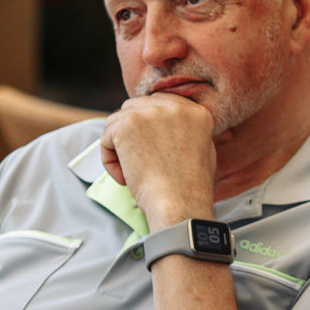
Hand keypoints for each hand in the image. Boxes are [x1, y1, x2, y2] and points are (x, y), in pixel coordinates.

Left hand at [99, 94, 217, 228]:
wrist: (179, 206)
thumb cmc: (189, 192)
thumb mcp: (203, 153)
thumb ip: (186, 134)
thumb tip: (165, 130)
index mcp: (197, 113)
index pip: (161, 104)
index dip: (149, 127)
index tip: (147, 148)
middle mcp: (175, 106)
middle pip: (137, 107)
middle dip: (131, 133)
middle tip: (137, 162)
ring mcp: (150, 112)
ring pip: (118, 121)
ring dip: (119, 147)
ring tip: (131, 173)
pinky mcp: (127, 124)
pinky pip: (107, 136)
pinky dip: (109, 159)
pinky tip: (124, 177)